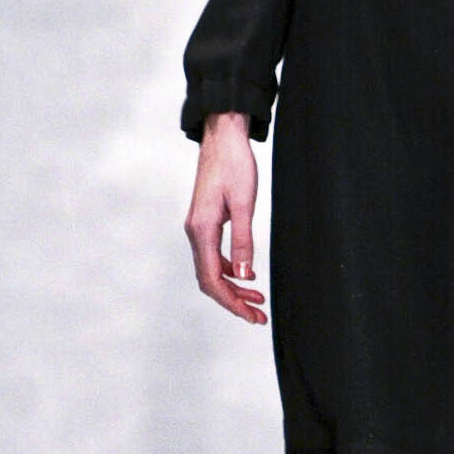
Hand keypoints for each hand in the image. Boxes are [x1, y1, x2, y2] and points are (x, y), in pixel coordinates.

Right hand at [185, 112, 265, 323]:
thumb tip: (242, 276)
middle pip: (209, 280)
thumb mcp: (244, 204)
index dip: (231, 302)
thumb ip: (243, 242)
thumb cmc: (234, 165)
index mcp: (201, 229)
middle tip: (258, 316)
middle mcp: (195, 231)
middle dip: (233, 301)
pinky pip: (213, 255)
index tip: (252, 315)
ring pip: (211, 269)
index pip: (212, 279)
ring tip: (257, 300)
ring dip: (233, 287)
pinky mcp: (206, 221)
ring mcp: (198, 227)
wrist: (223, 137)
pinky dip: (229, 270)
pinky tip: (246, 275)